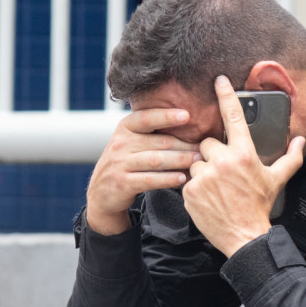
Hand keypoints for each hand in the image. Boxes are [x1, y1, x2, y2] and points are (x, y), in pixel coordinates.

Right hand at [85, 108, 200, 234]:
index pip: (147, 118)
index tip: (187, 115)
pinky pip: (150, 179)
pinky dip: (168, 179)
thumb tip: (188, 121)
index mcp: (125, 127)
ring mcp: (119, 163)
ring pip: (156, 160)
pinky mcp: (122, 183)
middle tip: (204, 148)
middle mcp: (121, 143)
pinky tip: (182, 179)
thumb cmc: (127, 162)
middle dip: (184, 145)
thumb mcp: (132, 142)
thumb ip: (152, 132)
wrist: (102, 191)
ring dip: (180, 161)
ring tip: (198, 162)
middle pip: (159, 142)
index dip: (167, 116)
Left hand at [182, 76, 304, 256]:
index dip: (226, 96)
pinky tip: (208, 197)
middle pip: (208, 143)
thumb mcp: (277, 180)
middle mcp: (223, 162)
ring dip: (203, 170)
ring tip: (215, 187)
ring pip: (196, 161)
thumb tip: (300, 141)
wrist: (244, 236)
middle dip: (213, 155)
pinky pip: (188, 179)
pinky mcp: (190, 190)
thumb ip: (291, 158)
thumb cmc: (260, 207)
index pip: (234, 118)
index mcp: (244, 154)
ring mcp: (204, 176)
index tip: (219, 81)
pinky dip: (195, 187)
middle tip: (223, 172)